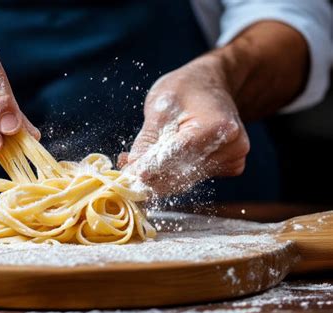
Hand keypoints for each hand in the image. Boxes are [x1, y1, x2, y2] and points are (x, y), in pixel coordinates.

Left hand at [120, 56, 249, 195]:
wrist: (212, 85)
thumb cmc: (186, 89)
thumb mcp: (161, 106)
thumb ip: (148, 139)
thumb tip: (133, 168)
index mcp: (219, 127)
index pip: (180, 154)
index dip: (153, 166)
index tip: (132, 175)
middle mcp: (232, 147)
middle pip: (183, 173)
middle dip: (150, 177)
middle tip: (125, 173)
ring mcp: (233, 159)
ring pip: (185, 180)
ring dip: (157, 179)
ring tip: (134, 166)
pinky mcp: (228, 167)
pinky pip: (192, 178)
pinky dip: (171, 176)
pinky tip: (155, 165)